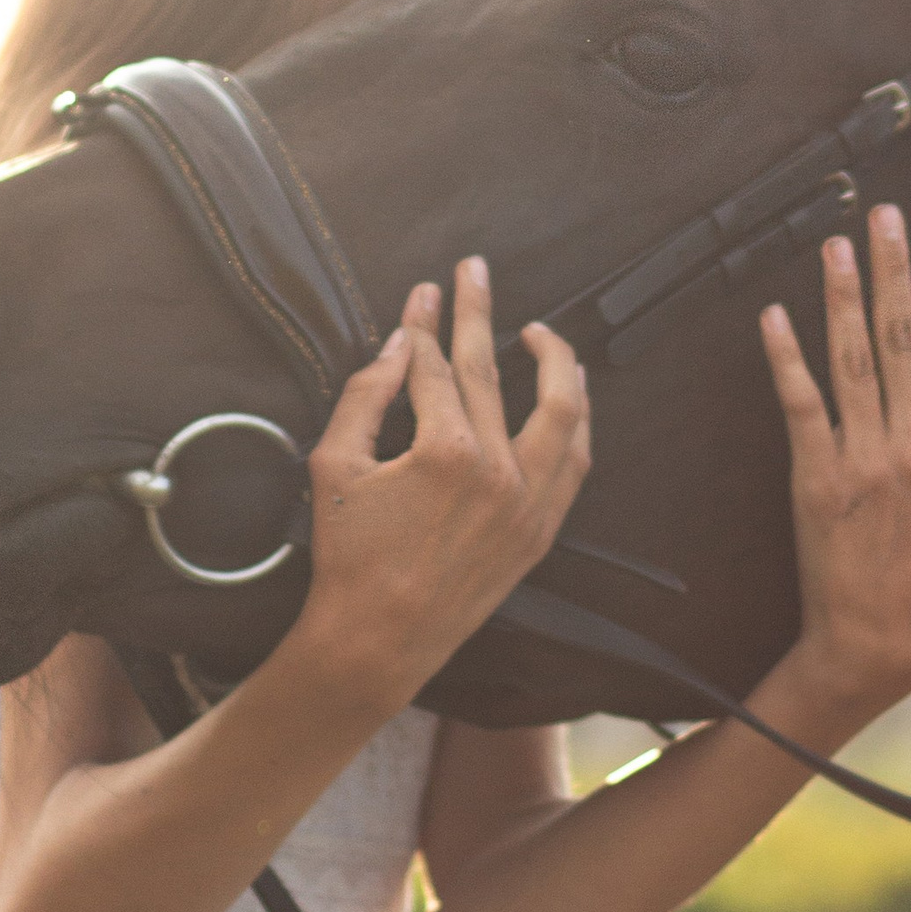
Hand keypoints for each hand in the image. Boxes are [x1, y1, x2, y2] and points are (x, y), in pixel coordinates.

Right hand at [300, 261, 589, 707]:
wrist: (378, 640)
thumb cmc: (349, 556)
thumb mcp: (335, 465)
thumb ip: (366, 396)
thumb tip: (398, 344)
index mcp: (447, 451)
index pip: (437, 367)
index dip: (426, 323)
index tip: (425, 289)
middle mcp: (500, 471)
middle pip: (492, 372)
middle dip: (479, 314)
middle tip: (475, 271)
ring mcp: (529, 502)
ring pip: (561, 413)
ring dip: (555, 363)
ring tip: (543, 331)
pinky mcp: (541, 531)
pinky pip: (575, 463)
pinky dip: (575, 423)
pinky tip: (568, 397)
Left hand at [759, 207, 910, 722]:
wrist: (881, 635)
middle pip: (904, 337)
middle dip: (893, 269)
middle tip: (883, 216)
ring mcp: (863, 458)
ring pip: (853, 359)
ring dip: (843, 297)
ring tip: (836, 247)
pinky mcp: (815, 477)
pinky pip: (800, 404)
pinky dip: (785, 357)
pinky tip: (775, 316)